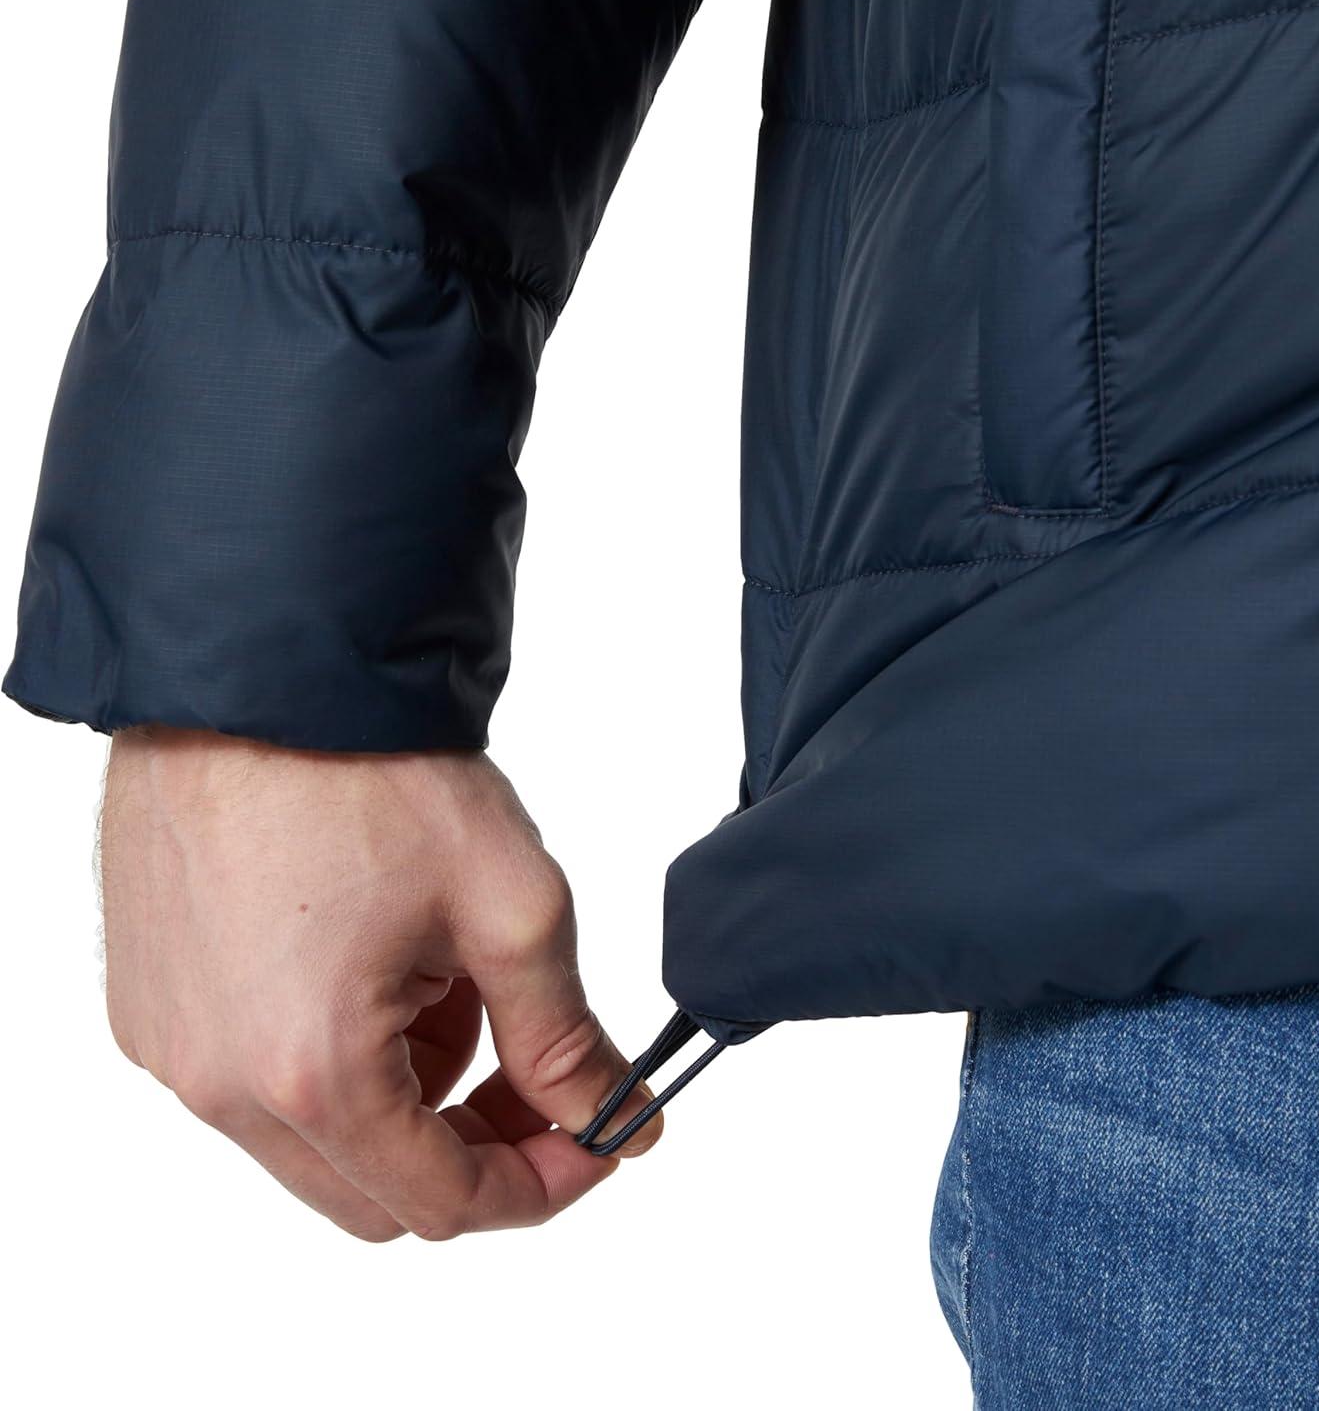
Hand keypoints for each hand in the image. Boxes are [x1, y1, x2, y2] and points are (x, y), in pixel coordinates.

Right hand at [100, 727, 657, 1240]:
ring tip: (450, 979)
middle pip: (374, 1191)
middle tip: (537, 1070)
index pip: (443, 1203)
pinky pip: (256, 1080)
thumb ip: (564, 1039)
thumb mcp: (509, 907)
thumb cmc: (375, 769)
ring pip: (317, 1140)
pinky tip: (378, 961)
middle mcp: (219, 1083)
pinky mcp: (152, 1004)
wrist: (264, 668)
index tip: (594, 1142)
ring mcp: (172, 1046)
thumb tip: (615, 1122)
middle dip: (473, 1144)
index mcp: (312, 1072)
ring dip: (405, 1093)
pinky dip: (333, 1056)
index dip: (540, 1186)